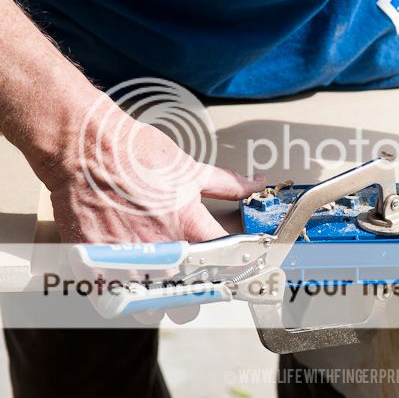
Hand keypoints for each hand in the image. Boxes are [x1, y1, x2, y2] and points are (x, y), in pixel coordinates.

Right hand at [45, 95, 264, 322]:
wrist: (86, 148)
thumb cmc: (135, 154)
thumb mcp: (189, 168)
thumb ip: (227, 184)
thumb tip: (256, 184)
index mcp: (189, 225)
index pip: (227, 260)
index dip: (236, 265)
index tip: (236, 265)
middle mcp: (162, 249)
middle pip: (193, 294)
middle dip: (200, 293)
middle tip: (197, 281)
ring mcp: (129, 260)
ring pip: (155, 306)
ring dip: (162, 302)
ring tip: (164, 289)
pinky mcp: (97, 265)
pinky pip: (115, 302)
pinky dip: (124, 301)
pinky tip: (130, 289)